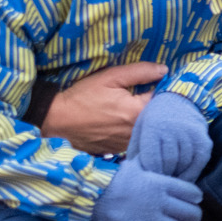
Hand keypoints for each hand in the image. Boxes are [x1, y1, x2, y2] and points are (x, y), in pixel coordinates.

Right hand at [40, 62, 167, 154]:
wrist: (57, 121)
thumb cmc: (83, 97)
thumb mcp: (110, 77)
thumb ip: (140, 72)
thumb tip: (164, 70)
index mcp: (137, 111)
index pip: (163, 98)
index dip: (162, 89)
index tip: (156, 83)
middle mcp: (136, 131)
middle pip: (158, 116)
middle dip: (156, 105)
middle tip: (145, 95)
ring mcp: (127, 144)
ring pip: (147, 129)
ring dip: (145, 119)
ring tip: (131, 109)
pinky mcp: (118, 150)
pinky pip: (134, 139)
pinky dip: (133, 130)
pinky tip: (121, 122)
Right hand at [92, 159, 203, 220]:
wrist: (92, 194)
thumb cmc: (112, 179)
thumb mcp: (137, 166)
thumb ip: (151, 167)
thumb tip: (156, 158)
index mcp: (163, 184)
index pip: (193, 193)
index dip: (194, 199)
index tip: (190, 201)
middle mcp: (162, 202)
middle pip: (193, 215)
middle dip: (191, 219)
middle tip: (183, 220)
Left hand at [127, 92, 211, 181]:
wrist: (180, 100)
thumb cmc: (155, 119)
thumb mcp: (140, 130)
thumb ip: (135, 151)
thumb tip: (132, 174)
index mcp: (154, 128)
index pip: (152, 161)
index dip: (149, 173)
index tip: (148, 179)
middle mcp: (174, 130)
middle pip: (169, 164)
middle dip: (163, 175)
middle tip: (159, 182)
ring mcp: (191, 135)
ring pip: (184, 165)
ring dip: (177, 175)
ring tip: (170, 179)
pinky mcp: (204, 140)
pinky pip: (198, 163)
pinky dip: (191, 173)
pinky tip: (183, 177)